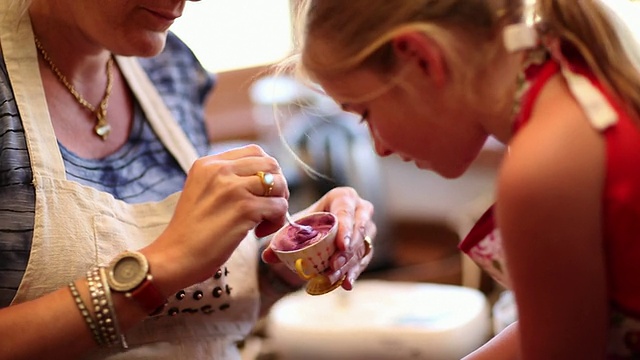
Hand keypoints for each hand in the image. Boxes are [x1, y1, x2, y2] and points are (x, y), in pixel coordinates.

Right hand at [144, 145, 288, 294]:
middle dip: (277, 186)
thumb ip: (225, 180)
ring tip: (263, 222)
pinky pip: (279, 206)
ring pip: (278, 184)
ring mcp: (234, 187)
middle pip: (270, 164)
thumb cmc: (189, 233)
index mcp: (208, 163)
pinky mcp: (245, 208)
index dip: (265, 171)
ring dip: (279, 204)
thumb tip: (262, 180)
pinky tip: (258, 232)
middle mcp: (220, 169)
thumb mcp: (201, 192)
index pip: (254, 152)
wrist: (173, 257)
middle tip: (268, 208)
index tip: (260, 192)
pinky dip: (276, 221)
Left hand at [261, 187, 375, 289]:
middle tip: (333, 265)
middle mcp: (360, 210)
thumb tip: (268, 255)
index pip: (346, 211)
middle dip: (347, 250)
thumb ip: (280, 239)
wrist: (317, 232)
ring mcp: (367, 229)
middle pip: (359, 231)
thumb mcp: (294, 228)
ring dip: (347, 264)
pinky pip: (364, 260)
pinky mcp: (368, 246)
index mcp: (343, 197)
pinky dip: (353, 273)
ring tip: (331, 277)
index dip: (346, 228)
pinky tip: (346, 284)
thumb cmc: (308, 223)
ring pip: (361, 248)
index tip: (341, 246)